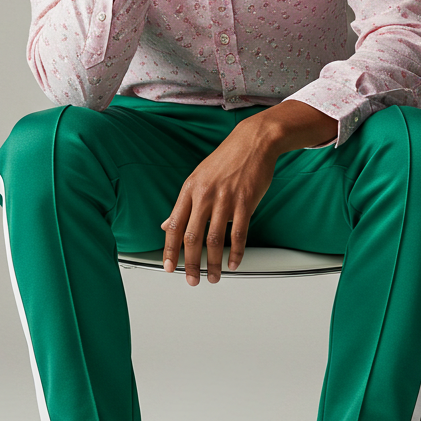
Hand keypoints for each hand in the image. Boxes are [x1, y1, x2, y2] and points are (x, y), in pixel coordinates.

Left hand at [160, 102, 336, 284]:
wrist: (253, 141)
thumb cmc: (227, 159)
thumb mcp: (198, 178)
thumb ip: (184, 204)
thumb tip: (167, 225)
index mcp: (190, 190)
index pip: (175, 226)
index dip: (170, 249)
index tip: (168, 267)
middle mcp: (205, 195)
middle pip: (192, 237)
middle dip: (190, 263)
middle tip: (192, 279)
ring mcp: (225, 199)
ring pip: (215, 239)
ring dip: (213, 263)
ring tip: (213, 276)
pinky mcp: (245, 201)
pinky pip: (239, 233)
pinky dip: (236, 252)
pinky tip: (233, 263)